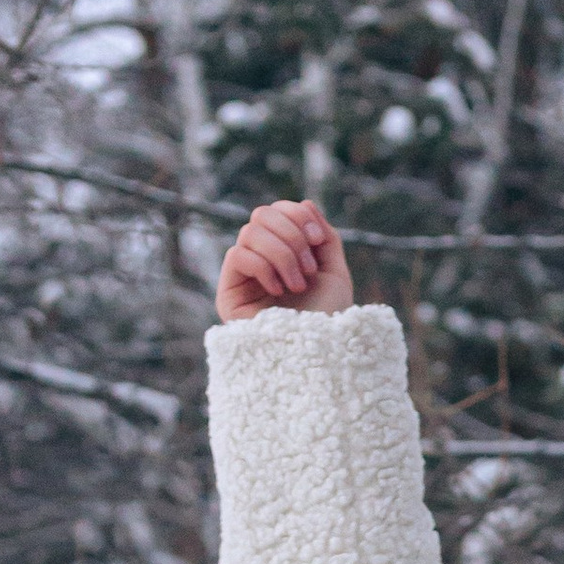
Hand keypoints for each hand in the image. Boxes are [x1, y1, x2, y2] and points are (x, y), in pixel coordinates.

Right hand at [216, 200, 354, 323]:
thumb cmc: (329, 323)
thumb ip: (324, 238)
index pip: (277, 212)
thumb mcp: (335, 274)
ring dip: (282, 254)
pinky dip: (263, 267)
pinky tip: (278, 292)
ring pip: (250, 231)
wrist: (321, 361)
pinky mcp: (229, 294)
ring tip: (297, 285)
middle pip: (262, 214)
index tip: (318, 239)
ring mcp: (243, 278)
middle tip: (308, 268)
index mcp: (285, 255)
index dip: (297, 215)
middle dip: (291, 234)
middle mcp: (261, 262)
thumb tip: (304, 202)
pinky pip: (237, 255)